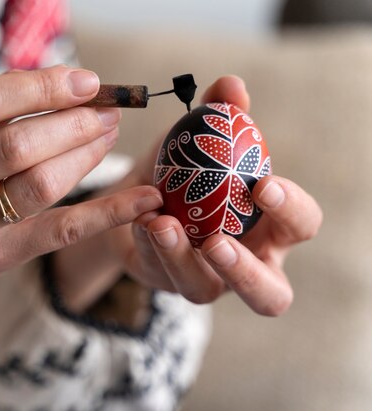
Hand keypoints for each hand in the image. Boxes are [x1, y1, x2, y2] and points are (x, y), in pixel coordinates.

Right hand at [0, 66, 163, 336]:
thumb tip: (66, 85)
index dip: (41, 87)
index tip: (86, 81)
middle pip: (15, 145)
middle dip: (73, 121)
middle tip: (107, 109)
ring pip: (39, 184)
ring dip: (86, 153)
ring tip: (109, 133)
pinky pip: (59, 230)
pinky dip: (108, 214)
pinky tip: (144, 199)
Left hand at [122, 76, 322, 315]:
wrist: (140, 196)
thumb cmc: (189, 171)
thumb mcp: (203, 139)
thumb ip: (221, 114)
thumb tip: (231, 86)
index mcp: (270, 227)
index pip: (302, 226)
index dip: (291, 210)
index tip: (263, 184)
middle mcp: (245, 262)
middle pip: (269, 294)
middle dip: (245, 272)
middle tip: (218, 241)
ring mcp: (205, 279)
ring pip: (203, 290)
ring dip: (180, 258)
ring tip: (161, 222)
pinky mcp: (166, 281)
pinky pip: (158, 271)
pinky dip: (147, 242)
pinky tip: (138, 217)